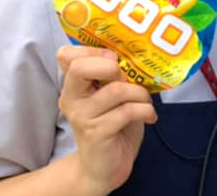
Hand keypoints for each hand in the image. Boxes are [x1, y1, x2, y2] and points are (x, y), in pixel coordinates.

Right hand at [57, 46, 156, 195]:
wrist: (104, 166)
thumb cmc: (113, 123)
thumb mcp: (112, 94)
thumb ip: (114, 74)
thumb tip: (134, 51)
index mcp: (74, 84)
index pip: (67, 55)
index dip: (92, 50)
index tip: (115, 58)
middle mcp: (72, 98)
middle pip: (80, 68)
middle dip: (111, 66)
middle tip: (128, 77)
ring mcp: (82, 116)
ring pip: (116, 90)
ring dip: (140, 93)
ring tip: (145, 101)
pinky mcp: (96, 133)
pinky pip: (127, 111)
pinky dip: (145, 110)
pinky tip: (149, 116)